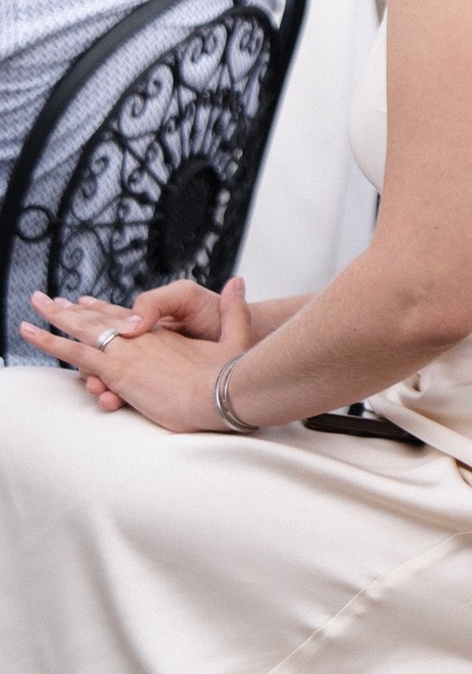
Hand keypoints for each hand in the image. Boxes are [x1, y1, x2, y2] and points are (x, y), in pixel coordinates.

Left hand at [24, 272, 249, 425]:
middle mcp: (142, 337)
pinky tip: (30, 331)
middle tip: (48, 299)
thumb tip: (239, 280)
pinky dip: (50, 340)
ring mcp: (127, 351)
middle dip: (72, 309)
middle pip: (100, 317)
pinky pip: (75, 352)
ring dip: (54, 316)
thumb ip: (235, 312)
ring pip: (82, 328)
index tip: (88, 302)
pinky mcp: (117, 369)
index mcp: (165, 335)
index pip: (128, 316)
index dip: (106, 309)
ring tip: (34, 306)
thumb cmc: (233, 376)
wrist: (224, 393)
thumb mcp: (237, 341)